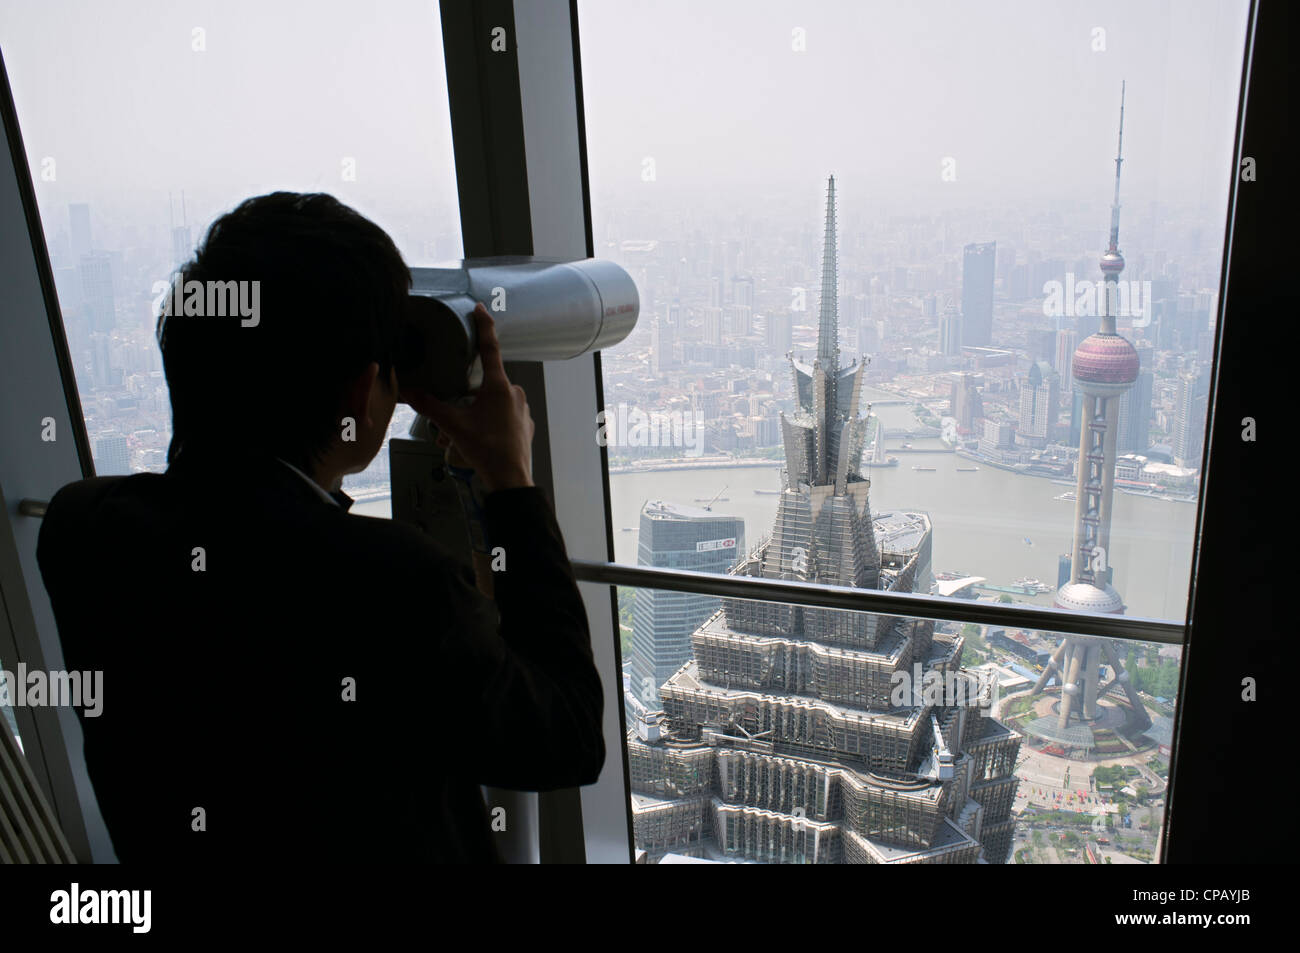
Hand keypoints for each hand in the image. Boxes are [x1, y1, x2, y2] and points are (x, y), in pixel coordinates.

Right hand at [401, 303, 534, 492]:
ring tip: (458, 439)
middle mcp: (514, 393)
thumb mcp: (453, 426)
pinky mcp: (525, 425)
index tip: (480, 309)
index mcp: (498, 387)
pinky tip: (477, 441)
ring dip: (472, 417)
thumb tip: (408, 391)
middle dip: (463, 401)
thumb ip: (429, 406)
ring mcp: (522, 410)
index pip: (490, 348)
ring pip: (491, 405)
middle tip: (449, 420)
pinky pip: (502, 418)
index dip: (484, 326)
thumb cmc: (487, 450)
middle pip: (482, 386)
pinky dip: (486, 426)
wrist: (511, 480)